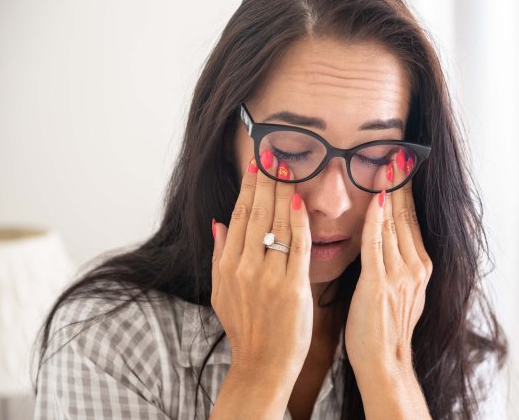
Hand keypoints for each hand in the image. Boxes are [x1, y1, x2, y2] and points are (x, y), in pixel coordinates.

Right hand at [210, 151, 312, 385]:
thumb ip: (219, 255)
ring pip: (277, 224)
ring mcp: (268, 276)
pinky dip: (299, 221)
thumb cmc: (246, 328)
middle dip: (267, 180)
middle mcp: (244, 267)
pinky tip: (301, 200)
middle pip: (257, 213)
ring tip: (289, 166)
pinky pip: (298, 246)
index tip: (257, 164)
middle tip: (275, 154)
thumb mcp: (220, 292)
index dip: (249, 186)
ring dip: (284, 191)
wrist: (262, 363)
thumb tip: (217, 222)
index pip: (239, 215)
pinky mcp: (292, 287)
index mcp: (227, 265)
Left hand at [345, 149, 432, 374]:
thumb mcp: (401, 292)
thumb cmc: (384, 330)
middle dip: (401, 183)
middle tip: (397, 153)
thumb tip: (389, 242)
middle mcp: (415, 266)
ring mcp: (400, 274)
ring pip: (393, 224)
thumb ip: (397, 264)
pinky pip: (377, 243)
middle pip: (406, 216)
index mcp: (421, 267)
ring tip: (386, 162)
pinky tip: (376, 197)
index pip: (411, 220)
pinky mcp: (380, 282)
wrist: (385, 362)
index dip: (406, 191)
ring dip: (389, 191)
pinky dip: (376, 218)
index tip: (401, 166)